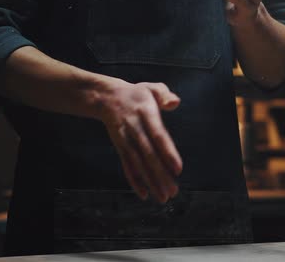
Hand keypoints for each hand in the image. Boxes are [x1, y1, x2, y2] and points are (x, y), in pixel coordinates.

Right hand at [98, 79, 182, 203]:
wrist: (107, 98)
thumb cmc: (136, 94)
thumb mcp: (151, 87)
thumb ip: (164, 94)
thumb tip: (174, 102)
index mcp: (146, 113)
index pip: (158, 135)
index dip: (168, 152)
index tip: (178, 169)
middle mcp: (135, 129)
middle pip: (148, 155)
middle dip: (160, 175)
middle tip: (173, 192)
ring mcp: (126, 140)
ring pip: (139, 164)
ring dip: (150, 182)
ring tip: (162, 197)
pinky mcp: (120, 147)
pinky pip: (127, 165)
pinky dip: (134, 180)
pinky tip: (144, 193)